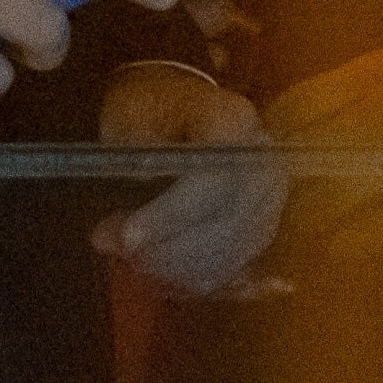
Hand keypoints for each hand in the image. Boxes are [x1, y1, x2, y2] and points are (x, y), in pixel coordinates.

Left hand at [91, 61, 287, 295]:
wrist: (179, 108)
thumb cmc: (150, 108)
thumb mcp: (131, 117)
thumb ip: (133, 164)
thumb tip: (131, 222)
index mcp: (235, 122)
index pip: (212, 181)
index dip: (170, 215)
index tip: (127, 236)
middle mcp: (264, 162)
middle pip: (225, 224)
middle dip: (166, 248)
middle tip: (111, 245)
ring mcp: (270, 198)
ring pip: (229, 252)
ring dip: (176, 266)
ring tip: (126, 255)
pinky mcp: (263, 227)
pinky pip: (234, 266)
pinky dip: (193, 275)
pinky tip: (157, 270)